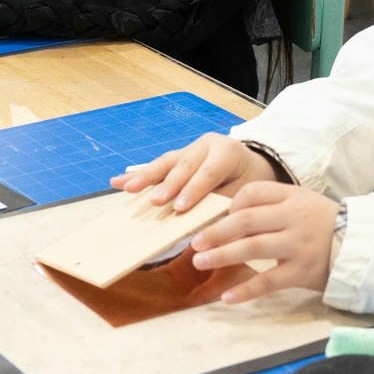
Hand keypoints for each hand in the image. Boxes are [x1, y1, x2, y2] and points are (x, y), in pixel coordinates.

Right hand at [113, 133, 285, 211]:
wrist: (255, 167)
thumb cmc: (251, 183)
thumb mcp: (245, 195)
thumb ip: (223, 206)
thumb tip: (201, 228)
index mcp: (228, 152)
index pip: (208, 171)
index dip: (193, 190)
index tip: (179, 208)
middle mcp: (207, 145)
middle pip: (183, 164)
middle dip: (168, 185)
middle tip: (155, 202)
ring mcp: (190, 149)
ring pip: (166, 162)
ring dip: (145, 177)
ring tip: (126, 188)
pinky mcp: (178, 156)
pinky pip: (157, 166)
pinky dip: (138, 175)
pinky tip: (118, 182)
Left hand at [189, 182, 337, 303]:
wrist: (360, 246)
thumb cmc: (323, 223)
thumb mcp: (301, 202)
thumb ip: (271, 204)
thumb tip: (228, 214)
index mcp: (291, 197)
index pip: (253, 193)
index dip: (230, 204)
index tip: (214, 217)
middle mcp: (292, 219)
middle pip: (246, 221)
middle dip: (216, 232)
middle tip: (194, 242)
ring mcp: (297, 246)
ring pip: (253, 249)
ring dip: (222, 255)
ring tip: (200, 262)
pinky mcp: (301, 272)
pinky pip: (269, 282)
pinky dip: (246, 290)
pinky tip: (228, 297)